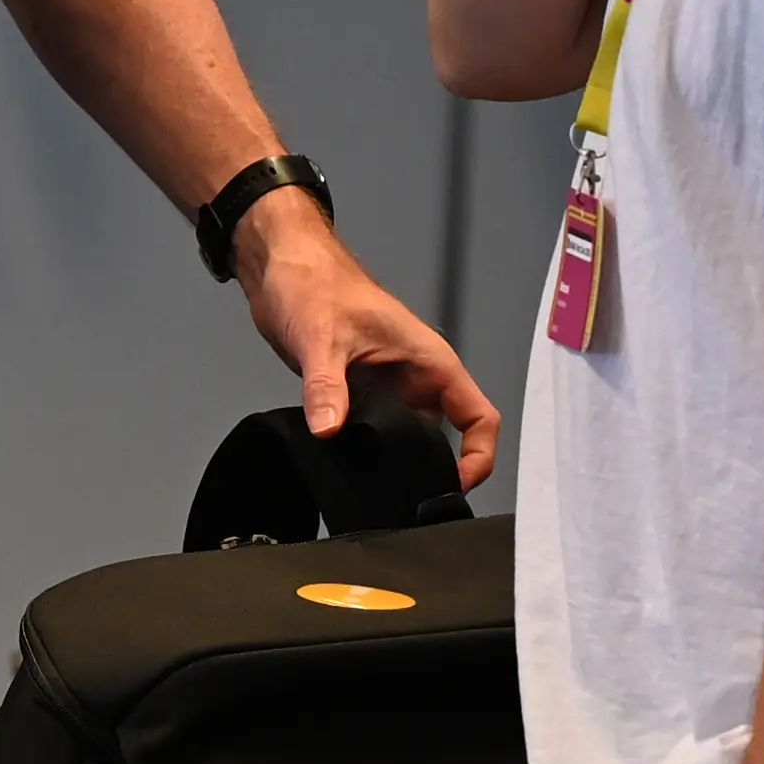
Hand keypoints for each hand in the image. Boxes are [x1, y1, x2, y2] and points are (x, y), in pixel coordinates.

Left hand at [231, 197, 499, 489]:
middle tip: (403, 495)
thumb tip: (329, 428)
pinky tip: (343, 463)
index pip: (480, 416)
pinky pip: (373, 433)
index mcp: (429, 361)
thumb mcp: (323, 337)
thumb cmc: (317, 281)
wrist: (283, 268)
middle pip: (445, 438)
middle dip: (429, 469)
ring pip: (406, 439)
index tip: (454, 484)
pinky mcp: (359, 395)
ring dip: (393, 461)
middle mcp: (415, 379)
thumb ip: (327, 386)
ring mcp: (388, 389)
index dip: (479, 456)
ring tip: (372, 484)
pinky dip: (364, 451)